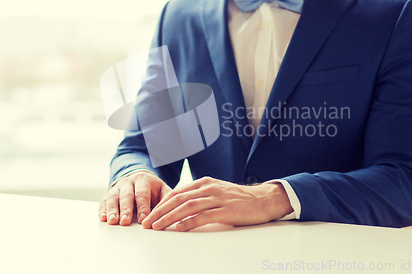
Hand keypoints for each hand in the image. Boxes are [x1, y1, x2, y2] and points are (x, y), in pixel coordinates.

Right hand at [98, 171, 171, 225]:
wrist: (141, 179)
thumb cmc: (154, 190)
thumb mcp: (163, 191)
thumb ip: (167, 200)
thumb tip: (170, 212)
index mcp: (144, 180)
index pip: (142, 193)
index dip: (142, 207)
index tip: (143, 220)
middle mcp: (129, 182)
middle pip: (126, 195)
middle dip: (126, 209)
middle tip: (125, 221)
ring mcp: (118, 187)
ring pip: (113, 197)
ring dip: (112, 210)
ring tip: (112, 221)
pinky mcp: (109, 194)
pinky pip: (104, 200)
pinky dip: (102, 209)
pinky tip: (103, 218)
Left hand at [141, 176, 292, 231]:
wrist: (264, 199)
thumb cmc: (239, 199)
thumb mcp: (217, 192)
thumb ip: (201, 197)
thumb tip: (180, 208)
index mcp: (205, 183)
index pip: (177, 193)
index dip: (161, 204)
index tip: (149, 215)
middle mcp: (209, 188)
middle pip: (178, 199)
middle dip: (160, 212)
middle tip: (147, 223)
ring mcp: (217, 198)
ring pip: (187, 207)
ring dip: (169, 217)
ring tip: (157, 227)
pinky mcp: (226, 210)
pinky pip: (203, 216)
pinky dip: (189, 222)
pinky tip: (179, 228)